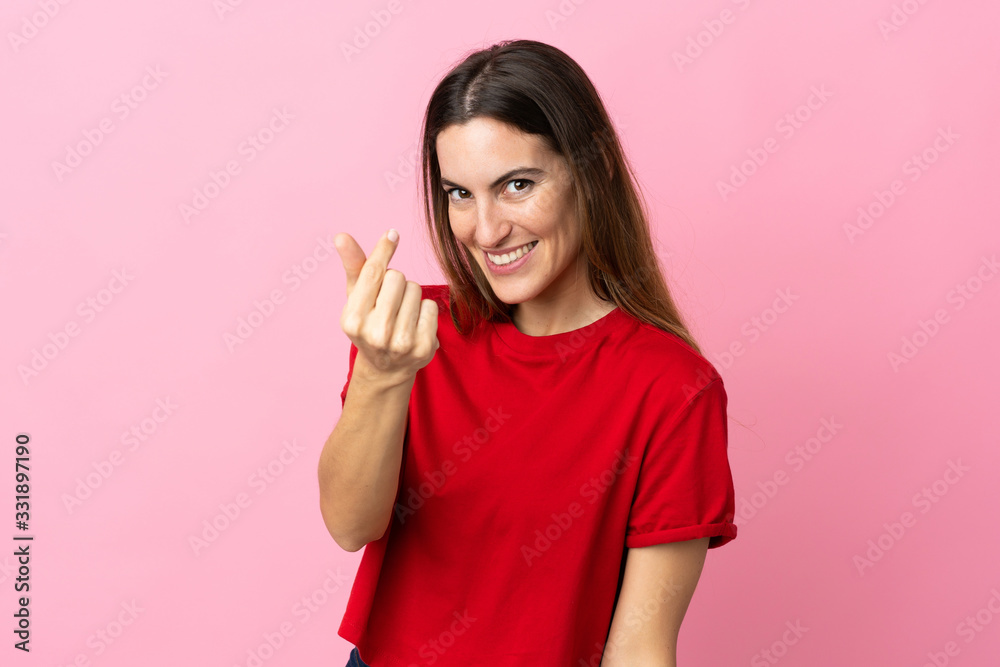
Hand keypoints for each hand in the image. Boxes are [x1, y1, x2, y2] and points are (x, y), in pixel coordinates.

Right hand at [335, 229, 439, 384]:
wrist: (386, 368)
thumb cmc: (369, 323)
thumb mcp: (356, 298)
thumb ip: (353, 266)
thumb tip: (342, 236)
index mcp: (352, 320)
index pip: (372, 274)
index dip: (383, 250)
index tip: (392, 234)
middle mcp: (376, 334)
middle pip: (397, 277)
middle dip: (395, 282)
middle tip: (388, 302)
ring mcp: (402, 343)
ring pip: (416, 289)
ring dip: (410, 296)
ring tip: (400, 314)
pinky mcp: (424, 347)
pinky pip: (431, 306)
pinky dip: (424, 310)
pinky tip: (414, 325)